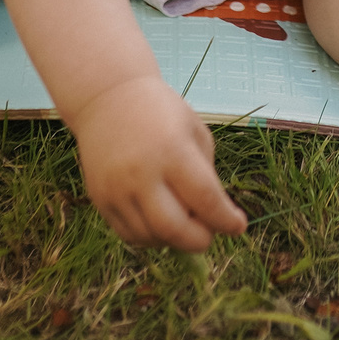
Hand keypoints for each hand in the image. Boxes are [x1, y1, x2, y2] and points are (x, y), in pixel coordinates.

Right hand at [65, 74, 248, 250]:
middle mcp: (141, 174)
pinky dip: (150, 237)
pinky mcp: (99, 199)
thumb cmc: (161, 112)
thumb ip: (206, 174)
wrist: (108, 98)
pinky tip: (161, 224)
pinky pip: (128, 234)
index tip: (238, 227)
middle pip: (174, 229)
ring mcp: (117, 189)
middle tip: (210, 234)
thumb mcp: (195, 131)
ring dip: (174, 240)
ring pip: (150, 237)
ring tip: (185, 225)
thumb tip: (214, 216)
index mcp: (173, 151)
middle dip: (199, 241)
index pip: (205, 199)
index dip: (225, 220)